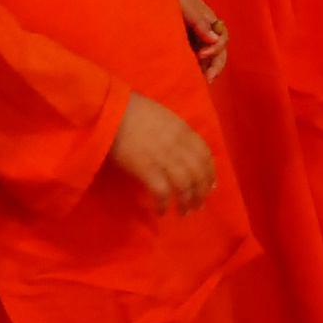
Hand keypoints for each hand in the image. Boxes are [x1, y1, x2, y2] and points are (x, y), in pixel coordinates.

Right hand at [108, 94, 215, 213]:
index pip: (206, 155)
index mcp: (184, 131)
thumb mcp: (164, 117)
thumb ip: (176, 133)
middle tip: (198, 205)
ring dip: (186, 202)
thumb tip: (183, 150)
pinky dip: (163, 204)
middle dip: (201, 193)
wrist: (112, 110)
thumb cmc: (133, 110)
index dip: (209, 173)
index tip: (209, 186)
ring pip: (184, 185)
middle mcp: (178, 145)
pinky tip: (161, 211)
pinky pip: (162, 191)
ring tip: (183, 212)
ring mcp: (163, 157)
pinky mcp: (146, 168)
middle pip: (198, 174)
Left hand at [174, 0, 227, 78]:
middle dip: (215, 66)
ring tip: (200, 82)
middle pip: (218, 50)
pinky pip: (193, 59)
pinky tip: (190, 77)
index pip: (221, 37)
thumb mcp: (184, 3)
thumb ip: (199, 20)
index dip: (216, 48)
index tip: (201, 54)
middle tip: (207, 79)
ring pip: (207, 57)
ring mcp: (192, 38)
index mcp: (207, 19)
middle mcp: (203, 30)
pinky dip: (195, 68)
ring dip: (206, 69)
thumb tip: (214, 38)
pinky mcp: (181, 45)